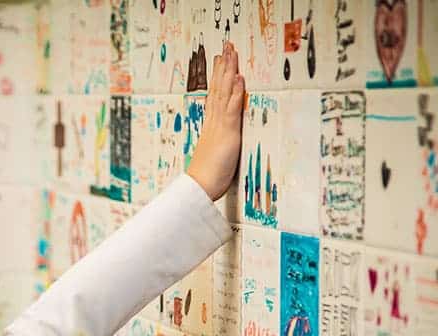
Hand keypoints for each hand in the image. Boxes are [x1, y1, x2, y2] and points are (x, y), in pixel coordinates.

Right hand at [186, 41, 245, 200]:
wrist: (199, 186)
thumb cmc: (206, 176)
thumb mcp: (213, 154)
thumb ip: (216, 142)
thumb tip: (219, 137)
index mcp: (211, 125)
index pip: (215, 95)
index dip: (218, 78)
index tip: (220, 61)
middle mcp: (214, 121)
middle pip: (218, 88)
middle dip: (223, 67)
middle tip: (226, 47)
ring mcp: (220, 125)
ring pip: (224, 92)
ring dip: (228, 72)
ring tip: (231, 53)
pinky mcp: (227, 132)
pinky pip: (232, 108)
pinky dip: (236, 92)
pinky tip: (238, 78)